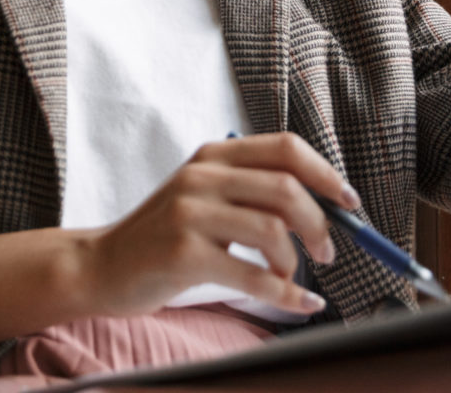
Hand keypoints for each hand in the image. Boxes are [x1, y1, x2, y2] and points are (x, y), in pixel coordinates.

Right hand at [78, 132, 357, 317]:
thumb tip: (327, 210)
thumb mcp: (204, 197)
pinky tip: (299, 302)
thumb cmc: (164, 237)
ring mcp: (189, 213)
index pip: (286, 148)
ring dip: (296, 262)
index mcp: (213, 155)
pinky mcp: (182, 253)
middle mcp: (201, 175)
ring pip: (273, 230)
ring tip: (289, 277)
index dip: (326, 173)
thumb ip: (253, 193)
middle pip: (287, 189)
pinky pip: (253, 276)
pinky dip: (286, 294)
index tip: (349, 202)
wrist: (102, 265)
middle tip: (327, 252)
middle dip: (320, 225)